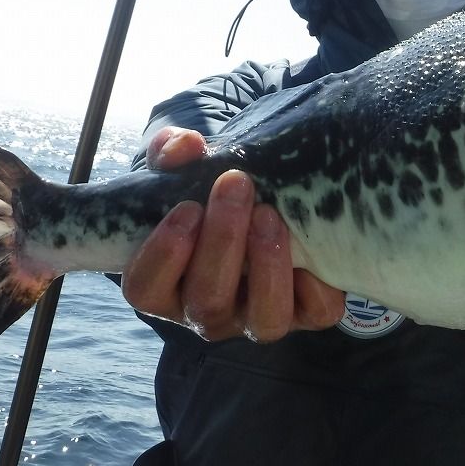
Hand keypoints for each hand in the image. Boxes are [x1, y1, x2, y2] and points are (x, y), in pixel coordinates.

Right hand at [120, 126, 345, 341]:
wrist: (264, 200)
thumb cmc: (211, 194)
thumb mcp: (185, 171)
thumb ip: (173, 154)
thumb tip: (187, 145)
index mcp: (167, 286)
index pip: (146, 290)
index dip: (163, 254)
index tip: (188, 207)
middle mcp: (209, 314)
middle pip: (207, 301)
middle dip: (222, 242)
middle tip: (235, 184)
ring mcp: (257, 319)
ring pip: (263, 319)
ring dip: (266, 265)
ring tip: (268, 214)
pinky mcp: (306, 315)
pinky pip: (317, 312)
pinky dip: (319, 283)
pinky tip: (314, 242)